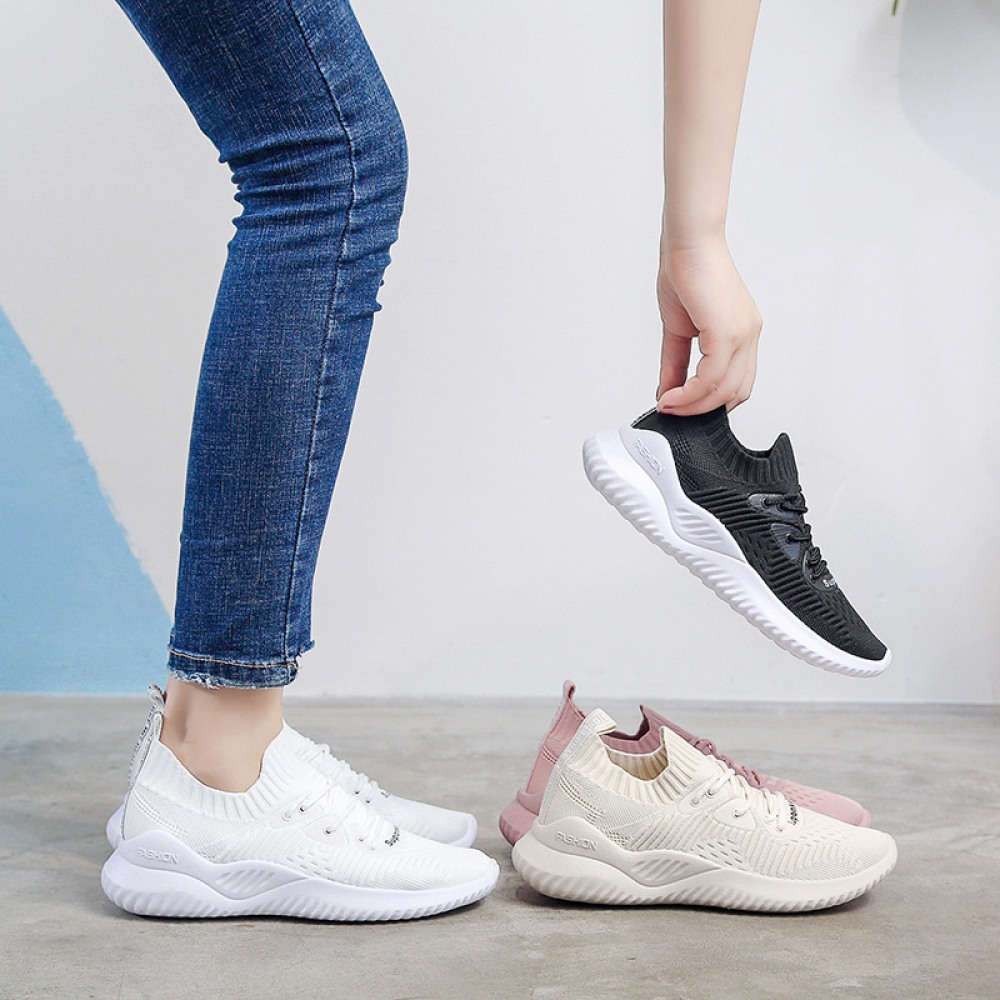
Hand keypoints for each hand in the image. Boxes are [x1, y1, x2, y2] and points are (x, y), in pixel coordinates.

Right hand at [655, 240, 761, 415]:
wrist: (687, 243)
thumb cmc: (686, 272)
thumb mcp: (678, 329)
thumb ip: (676, 364)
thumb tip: (667, 391)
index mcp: (742, 334)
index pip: (736, 382)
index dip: (710, 402)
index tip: (681, 407)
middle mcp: (748, 335)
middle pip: (735, 392)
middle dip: (701, 410)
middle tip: (674, 412)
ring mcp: (743, 334)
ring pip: (724, 389)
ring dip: (693, 405)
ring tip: (669, 405)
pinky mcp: (727, 332)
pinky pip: (712, 377)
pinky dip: (689, 392)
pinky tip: (671, 394)